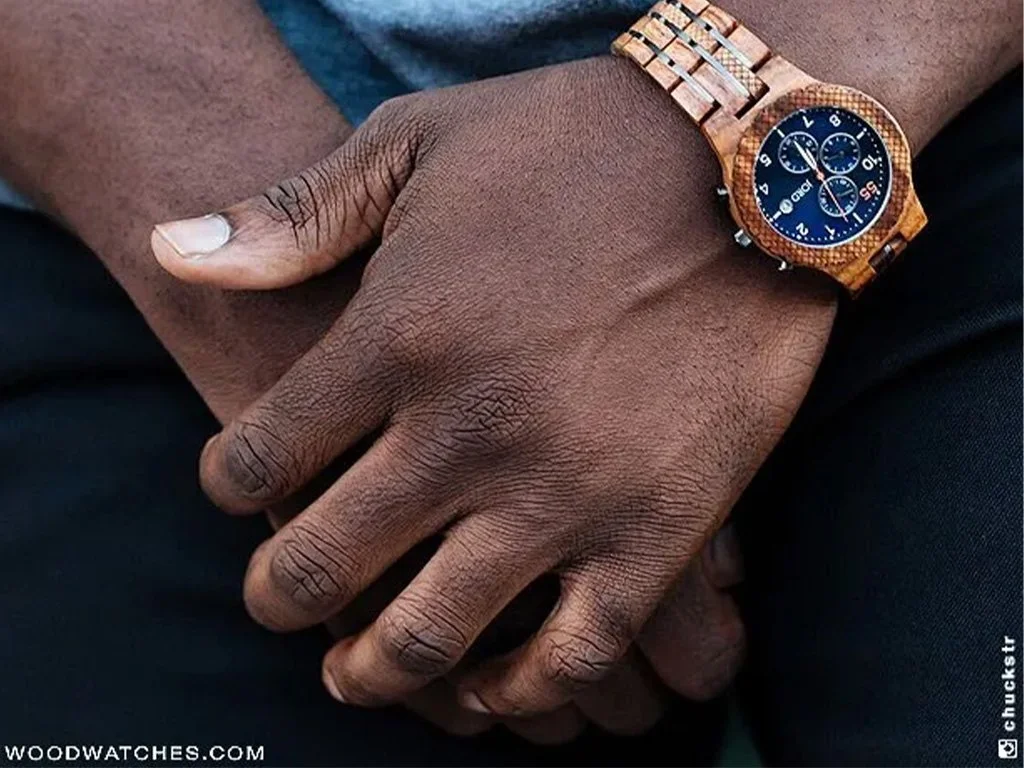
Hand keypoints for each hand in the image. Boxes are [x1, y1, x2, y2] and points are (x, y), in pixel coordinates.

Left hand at [153, 55, 834, 715]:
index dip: (229, 485)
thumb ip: (293, 213)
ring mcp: (563, 493)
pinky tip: (492, 689)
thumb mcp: (420, 142)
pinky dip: (519, 690)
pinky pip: (570, 653)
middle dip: (278, 595)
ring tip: (354, 674)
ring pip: (428, 635)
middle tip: (277, 600)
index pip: (260, 457)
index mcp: (396, 338)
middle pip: (321, 563)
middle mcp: (465, 432)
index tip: (240, 489)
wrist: (745, 165)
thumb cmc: (574, 146)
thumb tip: (171, 250)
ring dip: (372, 670)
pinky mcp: (658, 529)